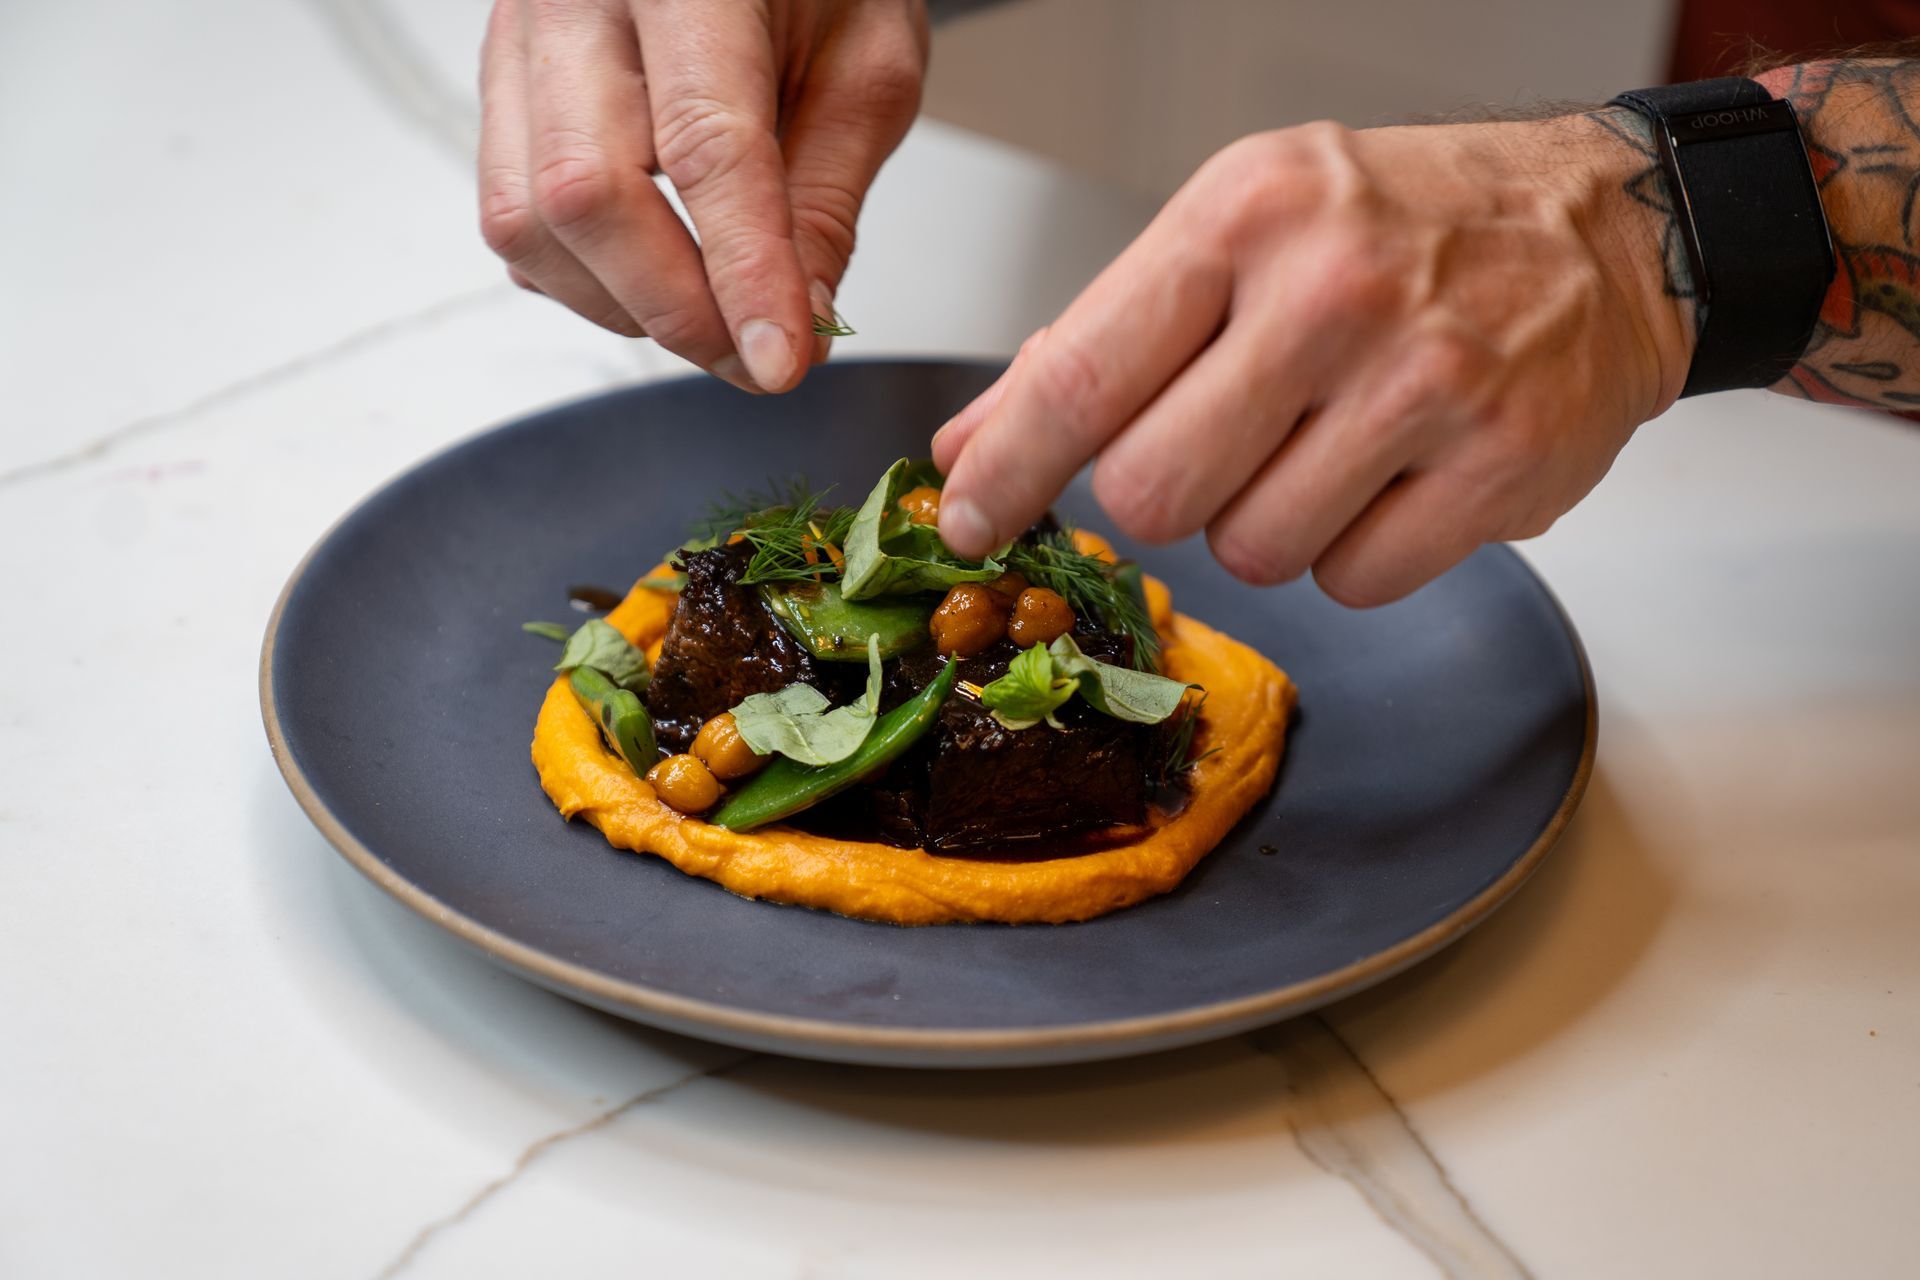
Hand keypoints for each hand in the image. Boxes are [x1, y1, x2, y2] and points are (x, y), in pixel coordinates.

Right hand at [479, 0, 927, 392]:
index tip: (779, 359)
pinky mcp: (501, 87)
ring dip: (626, 304)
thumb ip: (829, 196)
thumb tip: (800, 319)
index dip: (742, 270)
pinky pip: (514, 216)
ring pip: (527, 220)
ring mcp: (520, 39)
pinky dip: (586, 277)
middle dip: (676, 309)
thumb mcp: (870, 67)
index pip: (704, 143)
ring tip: (715, 318)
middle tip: (756, 358)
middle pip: (586, 192)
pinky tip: (657, 272)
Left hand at [932, 115, 1695, 605]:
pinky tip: (1391, 476)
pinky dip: (1353, 553)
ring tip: (1326, 443)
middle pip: (1153, 493)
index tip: (967, 518)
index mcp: (1245, 218)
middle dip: (1161, 494)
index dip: (1007, 469)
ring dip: (1265, 522)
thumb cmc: (1402, 225)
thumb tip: (974, 444)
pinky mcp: (1500, 467)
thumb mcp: (1236, 232)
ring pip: (1252, 551)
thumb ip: (1098, 342)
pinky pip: (1352, 583)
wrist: (1607, 230)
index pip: (1081, 376)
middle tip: (1217, 442)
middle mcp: (1333, 294)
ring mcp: (1426, 384)